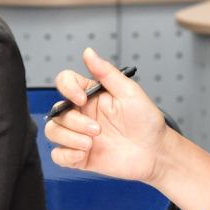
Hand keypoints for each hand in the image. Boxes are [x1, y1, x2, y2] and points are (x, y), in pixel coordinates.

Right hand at [44, 47, 170, 182]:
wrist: (155, 152)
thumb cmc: (146, 121)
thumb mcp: (129, 92)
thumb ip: (106, 72)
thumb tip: (89, 53)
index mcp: (90, 95)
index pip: (65, 83)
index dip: (68, 89)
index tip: (82, 98)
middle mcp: (82, 114)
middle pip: (57, 111)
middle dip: (75, 122)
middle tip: (97, 129)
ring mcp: (79, 135)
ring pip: (53, 132)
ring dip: (69, 138)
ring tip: (90, 144)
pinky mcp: (80, 156)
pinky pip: (58, 156)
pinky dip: (66, 155)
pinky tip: (82, 154)